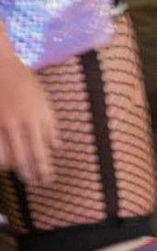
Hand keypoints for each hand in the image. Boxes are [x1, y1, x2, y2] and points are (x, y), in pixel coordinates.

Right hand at [0, 55, 59, 184]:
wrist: (0, 68)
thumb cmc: (25, 83)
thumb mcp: (44, 101)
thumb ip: (50, 126)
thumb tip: (56, 148)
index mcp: (35, 117)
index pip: (41, 151)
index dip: (45, 168)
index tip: (48, 179)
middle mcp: (17, 124)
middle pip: (24, 159)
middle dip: (31, 174)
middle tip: (35, 183)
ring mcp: (1, 125)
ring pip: (7, 159)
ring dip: (15, 170)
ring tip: (22, 175)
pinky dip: (1, 161)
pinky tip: (5, 163)